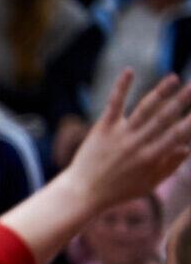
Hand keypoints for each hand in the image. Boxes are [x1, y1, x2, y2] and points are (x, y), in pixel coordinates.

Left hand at [64, 71, 190, 210]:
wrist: (83, 192)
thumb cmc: (119, 190)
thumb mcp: (148, 183)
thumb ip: (168, 166)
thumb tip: (186, 147)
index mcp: (151, 157)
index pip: (177, 134)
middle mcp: (137, 143)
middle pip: (164, 117)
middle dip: (182, 101)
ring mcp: (119, 134)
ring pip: (144, 108)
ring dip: (160, 91)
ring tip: (173, 77)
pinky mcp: (103, 127)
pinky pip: (114, 104)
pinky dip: (121, 87)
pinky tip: (129, 70)